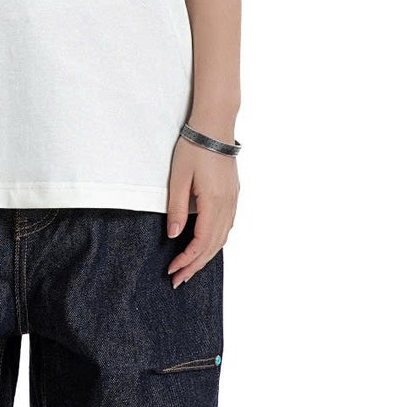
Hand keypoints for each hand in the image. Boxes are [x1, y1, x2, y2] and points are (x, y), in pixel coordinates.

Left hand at [165, 136, 237, 285]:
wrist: (215, 126)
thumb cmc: (193, 148)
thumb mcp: (178, 178)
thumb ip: (177, 209)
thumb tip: (174, 235)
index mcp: (214, 202)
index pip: (201, 242)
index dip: (187, 259)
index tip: (172, 270)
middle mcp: (228, 205)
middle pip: (214, 245)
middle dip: (196, 265)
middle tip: (179, 280)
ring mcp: (233, 200)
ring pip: (223, 238)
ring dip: (207, 256)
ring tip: (191, 268)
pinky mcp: (233, 195)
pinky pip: (227, 226)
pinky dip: (216, 241)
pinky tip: (207, 246)